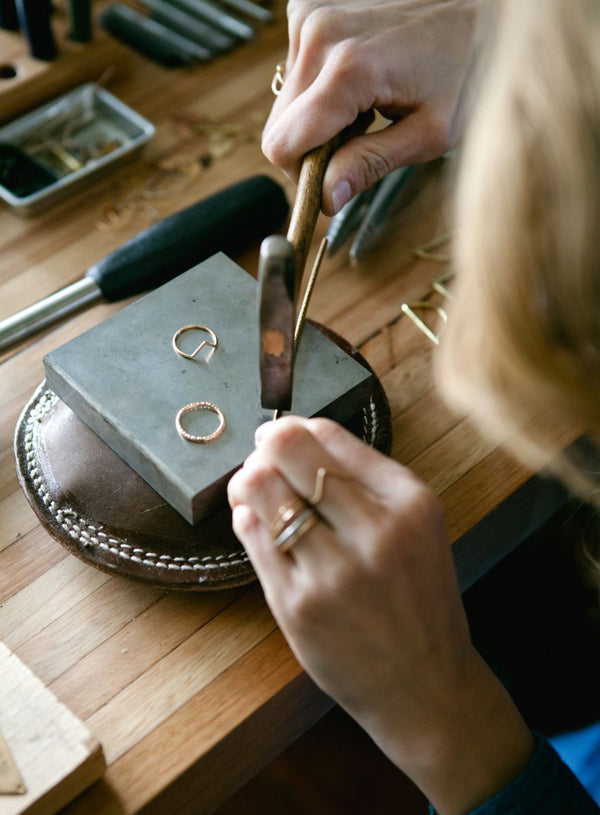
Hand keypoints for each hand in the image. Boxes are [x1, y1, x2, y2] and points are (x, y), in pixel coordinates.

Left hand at [228, 416, 533, 814]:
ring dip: (249, 481)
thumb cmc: (416, 599)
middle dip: (266, 446)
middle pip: (290, 451)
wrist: (424, 685)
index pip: (330, 435)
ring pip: (261, 489)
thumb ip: (365, 481)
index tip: (281, 435)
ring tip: (254, 489)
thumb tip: (295, 435)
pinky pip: (252, 537)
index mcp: (410, 502)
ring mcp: (334, 571)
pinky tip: (255, 522)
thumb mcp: (417, 527)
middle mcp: (376, 531)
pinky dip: (246, 519)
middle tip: (262, 456)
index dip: (294, 428)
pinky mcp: (298, 605)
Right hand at [262, 0, 483, 214]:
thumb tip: (327, 197)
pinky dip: (320, 84)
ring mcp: (312, 14)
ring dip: (316, 115)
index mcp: (347, 70)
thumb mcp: (430, 132)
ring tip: (366, 104)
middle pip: (279, 126)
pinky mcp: (311, 4)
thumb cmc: (470, 61)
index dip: (302, 177)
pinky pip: (296, 67)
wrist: (483, 3)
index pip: (282, 146)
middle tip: (359, 140)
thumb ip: (372, 164)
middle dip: (311, 147)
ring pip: (285, 100)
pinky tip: (359, 77)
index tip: (331, 184)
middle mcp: (319, 35)